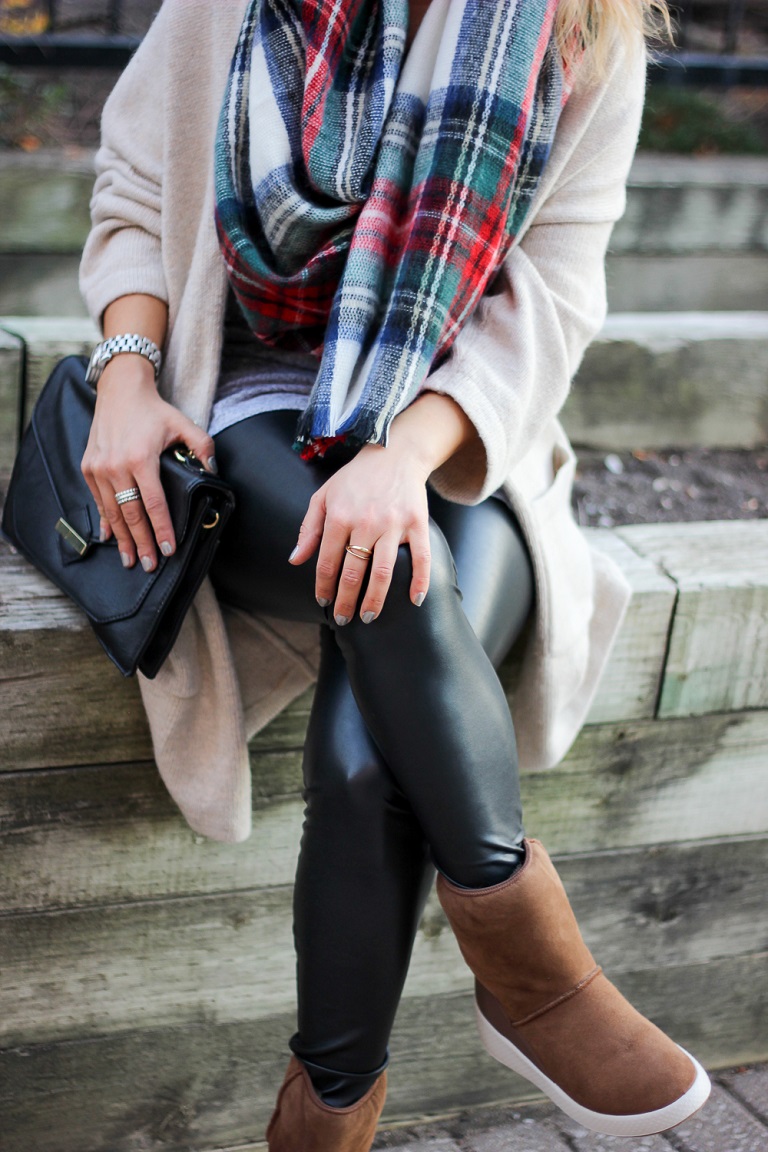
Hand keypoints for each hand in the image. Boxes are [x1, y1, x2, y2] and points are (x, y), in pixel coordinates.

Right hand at [81, 355, 216, 571]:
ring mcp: (98, 468)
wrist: (119, 391)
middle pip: (131, 514)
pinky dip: (107, 521)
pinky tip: (112, 538)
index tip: (168, 549)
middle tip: (149, 565)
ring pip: (113, 512)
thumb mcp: (183, 423)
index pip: (154, 503)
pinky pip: (99, 501)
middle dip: (142, 542)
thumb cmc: (153, 410)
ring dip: (123, 538)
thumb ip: (202, 446)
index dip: (162, 528)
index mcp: (140, 459)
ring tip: (131, 560)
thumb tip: (213, 470)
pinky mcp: (88, 468)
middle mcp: (115, 466)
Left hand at [288, 441, 431, 623]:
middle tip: (343, 619)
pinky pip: (422, 558)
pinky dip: (420, 582)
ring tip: (368, 617)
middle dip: (346, 601)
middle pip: (354, 572)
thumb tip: (295, 560)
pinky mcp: (417, 523)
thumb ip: (309, 529)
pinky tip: (415, 601)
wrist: (394, 453)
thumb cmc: (355, 477)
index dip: (324, 587)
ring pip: (384, 572)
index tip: (324, 602)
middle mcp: (366, 522)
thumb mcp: (323, 496)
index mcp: (340, 516)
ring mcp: (394, 524)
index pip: (327, 562)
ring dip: (375, 600)